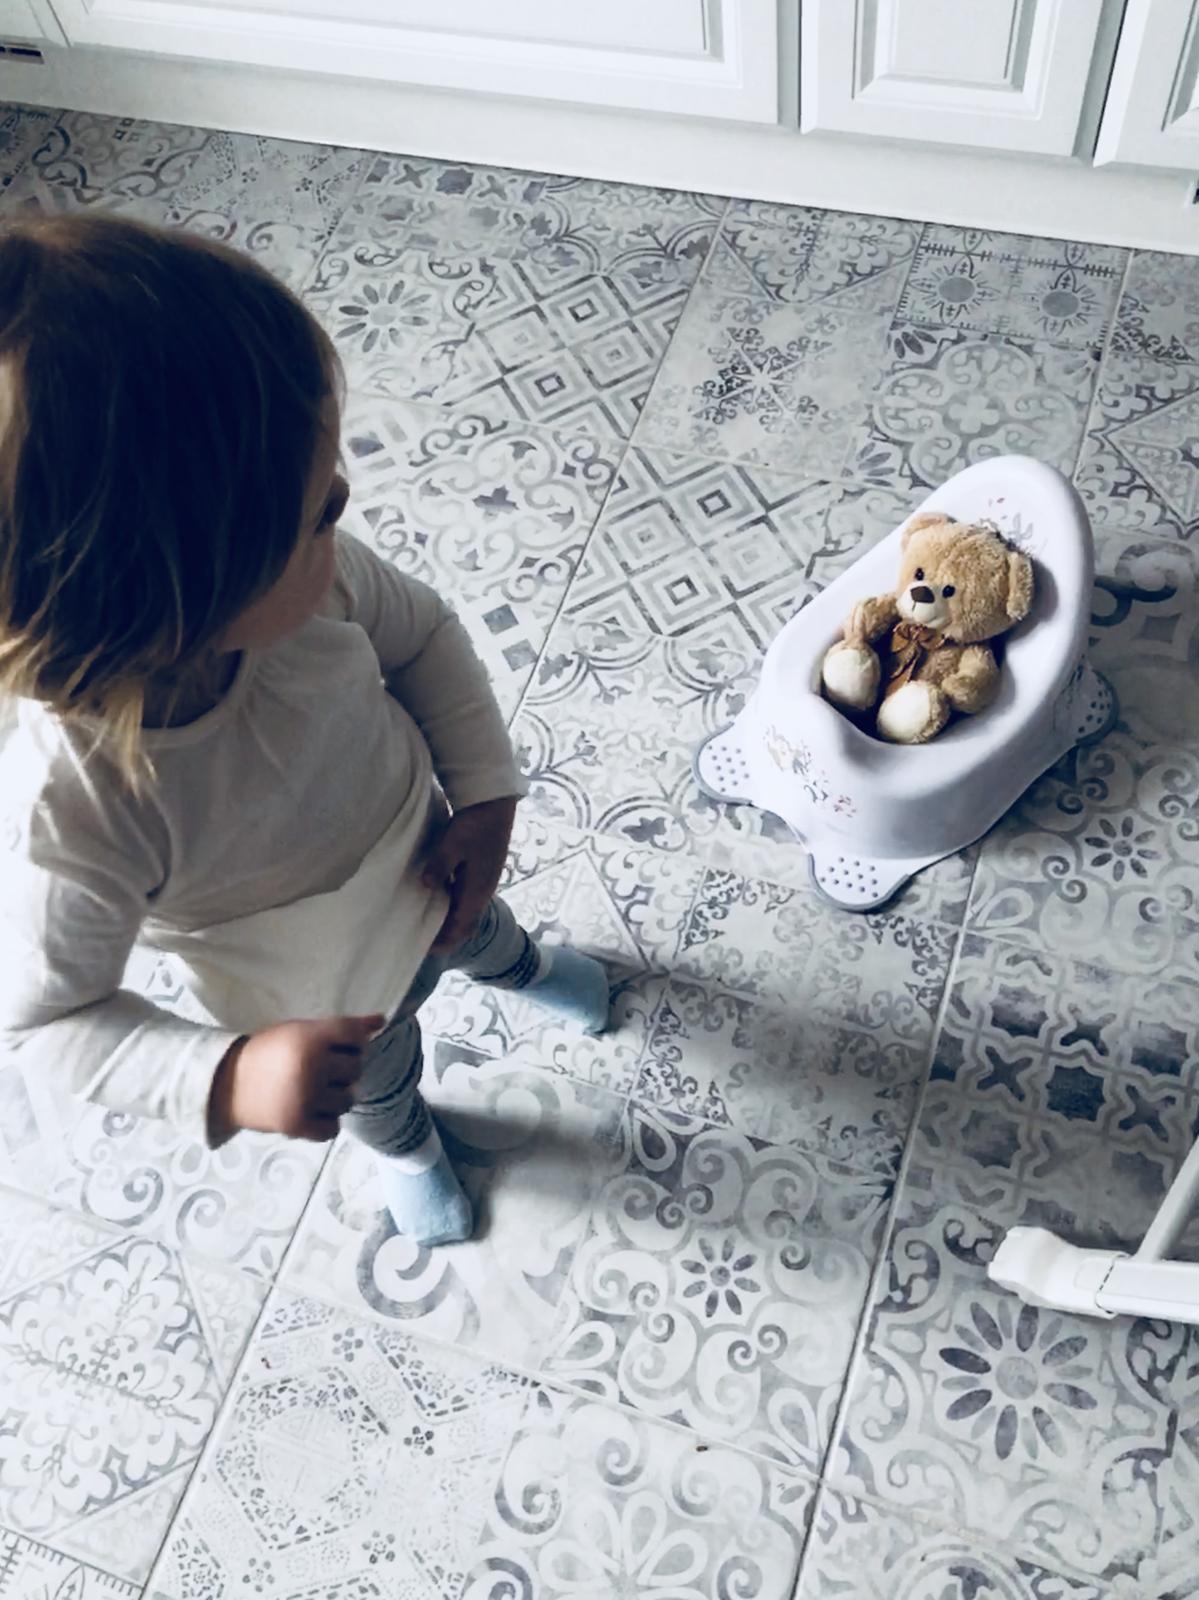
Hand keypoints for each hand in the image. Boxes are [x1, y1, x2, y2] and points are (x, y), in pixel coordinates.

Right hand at [207, 1012, 383, 1143]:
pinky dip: (325, 1121)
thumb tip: (381, 1021)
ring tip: (315, 1090)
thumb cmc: (269, 1052)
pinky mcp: (297, 1126)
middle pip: (356, 1069)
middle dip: (344, 1068)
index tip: (342, 1045)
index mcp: (309, 1038)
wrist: (226, 1084)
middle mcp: (310, 1067)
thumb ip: (342, 1028)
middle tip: (323, 1069)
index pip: (356, 1036)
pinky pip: (333, 1128)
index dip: (354, 1041)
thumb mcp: (301, 1030)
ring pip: (348, 1100)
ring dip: (336, 1097)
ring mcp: (305, 1098)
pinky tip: (310, 1109)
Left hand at [421, 795, 516, 952]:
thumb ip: (440, 866)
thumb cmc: (475, 823)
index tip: (427, 949)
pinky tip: (437, 896)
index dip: (446, 940)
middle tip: (423, 938)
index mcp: (478, 889)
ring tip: (427, 920)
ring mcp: (484, 880)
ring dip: (449, 917)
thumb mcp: (453, 844)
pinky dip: (452, 903)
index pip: (462, 925)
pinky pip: (466, 895)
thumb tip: (426, 886)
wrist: (495, 802)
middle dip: (447, 934)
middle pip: (465, 922)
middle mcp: (483, 889)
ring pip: (465, 908)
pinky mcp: (482, 870)